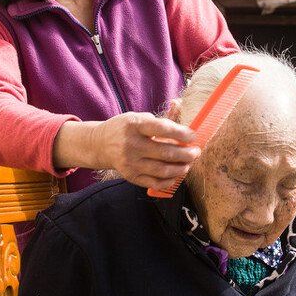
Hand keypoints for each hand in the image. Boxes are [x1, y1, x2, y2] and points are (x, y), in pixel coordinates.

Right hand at [55, 113, 199, 188]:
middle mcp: (131, 145)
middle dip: (186, 154)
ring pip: (162, 170)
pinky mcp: (130, 176)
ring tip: (188, 163)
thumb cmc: (125, 129)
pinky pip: (155, 182)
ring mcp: (130, 162)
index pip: (162, 129)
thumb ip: (161, 119)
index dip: (181, 133)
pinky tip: (176, 174)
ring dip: (181, 168)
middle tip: (195, 152)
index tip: (193, 136)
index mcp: (134, 125)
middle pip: (165, 152)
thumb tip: (182, 112)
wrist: (100, 144)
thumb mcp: (138, 117)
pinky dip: (169, 180)